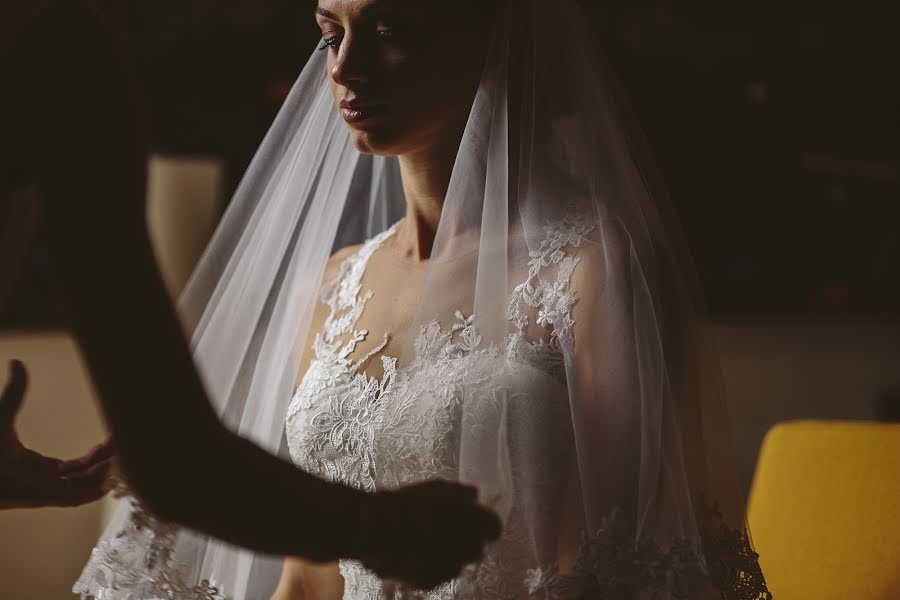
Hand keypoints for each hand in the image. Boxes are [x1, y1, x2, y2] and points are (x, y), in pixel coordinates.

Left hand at [0, 359, 113, 508]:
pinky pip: (74, 500)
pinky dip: (92, 493)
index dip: (100, 453)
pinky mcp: (40, 499)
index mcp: (41, 466)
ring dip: (104, 476)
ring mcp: (44, 491)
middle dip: (108, 464)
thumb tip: (17, 361)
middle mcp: (47, 481)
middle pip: (88, 476)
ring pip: (85, 487)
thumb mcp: (3, 418)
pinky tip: (107, 483)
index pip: (80, 464)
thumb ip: (15, 393)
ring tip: (122, 462)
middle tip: (125, 450)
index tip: (114, 439)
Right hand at [353, 480, 501, 589]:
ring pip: (455, 563)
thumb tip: (473, 495)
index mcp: (477, 524)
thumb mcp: (439, 488)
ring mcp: (451, 569)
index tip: (471, 519)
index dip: (483, 524)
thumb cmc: (412, 503)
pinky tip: (413, 554)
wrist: (382, 529)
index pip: (494, 528)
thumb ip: (462, 494)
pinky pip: (435, 574)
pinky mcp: (431, 583)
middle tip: (445, 530)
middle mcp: (470, 550)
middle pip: (476, 549)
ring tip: (424, 542)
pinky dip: (428, 566)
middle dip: (465, 542)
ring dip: (446, 555)